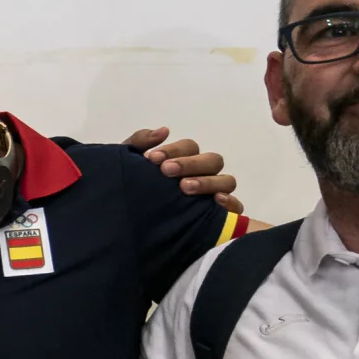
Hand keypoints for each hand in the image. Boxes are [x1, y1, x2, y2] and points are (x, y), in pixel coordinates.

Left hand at [124, 126, 241, 213]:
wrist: (122, 228)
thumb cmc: (130, 193)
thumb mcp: (126, 167)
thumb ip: (138, 144)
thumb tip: (163, 131)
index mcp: (185, 162)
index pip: (189, 148)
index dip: (173, 150)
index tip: (151, 159)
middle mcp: (203, 176)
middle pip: (212, 161)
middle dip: (190, 163)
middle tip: (167, 171)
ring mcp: (215, 195)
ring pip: (226, 181)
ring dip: (207, 181)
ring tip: (184, 188)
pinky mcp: (222, 218)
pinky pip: (236, 207)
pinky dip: (230, 203)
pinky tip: (215, 201)